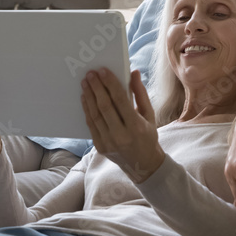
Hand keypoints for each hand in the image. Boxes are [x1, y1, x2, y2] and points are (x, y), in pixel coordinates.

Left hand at [81, 68, 164, 182]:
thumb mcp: (149, 115)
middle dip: (97, 88)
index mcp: (136, 127)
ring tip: (86, 82)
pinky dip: (87, 110)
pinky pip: (91, 125)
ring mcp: (109, 143)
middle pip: (105, 107)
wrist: (142, 164)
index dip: (111, 84)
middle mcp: (121, 136)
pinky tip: (85, 97)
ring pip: (95, 115)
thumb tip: (134, 72)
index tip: (103, 71)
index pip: (121, 101)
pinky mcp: (100, 147)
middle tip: (91, 74)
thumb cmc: (147, 136)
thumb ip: (140, 93)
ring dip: (89, 96)